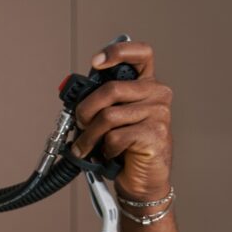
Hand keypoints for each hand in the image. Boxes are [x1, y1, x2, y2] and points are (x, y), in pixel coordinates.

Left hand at [69, 40, 172, 200]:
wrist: (142, 179)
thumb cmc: (124, 147)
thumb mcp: (111, 117)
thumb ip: (100, 100)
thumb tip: (72, 94)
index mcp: (145, 84)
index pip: (140, 54)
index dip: (117, 52)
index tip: (96, 62)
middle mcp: (157, 94)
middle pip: (110, 90)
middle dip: (85, 110)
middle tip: (79, 124)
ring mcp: (159, 113)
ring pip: (108, 116)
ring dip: (89, 136)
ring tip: (86, 146)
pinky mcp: (155, 134)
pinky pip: (115, 137)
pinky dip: (104, 149)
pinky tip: (110, 154)